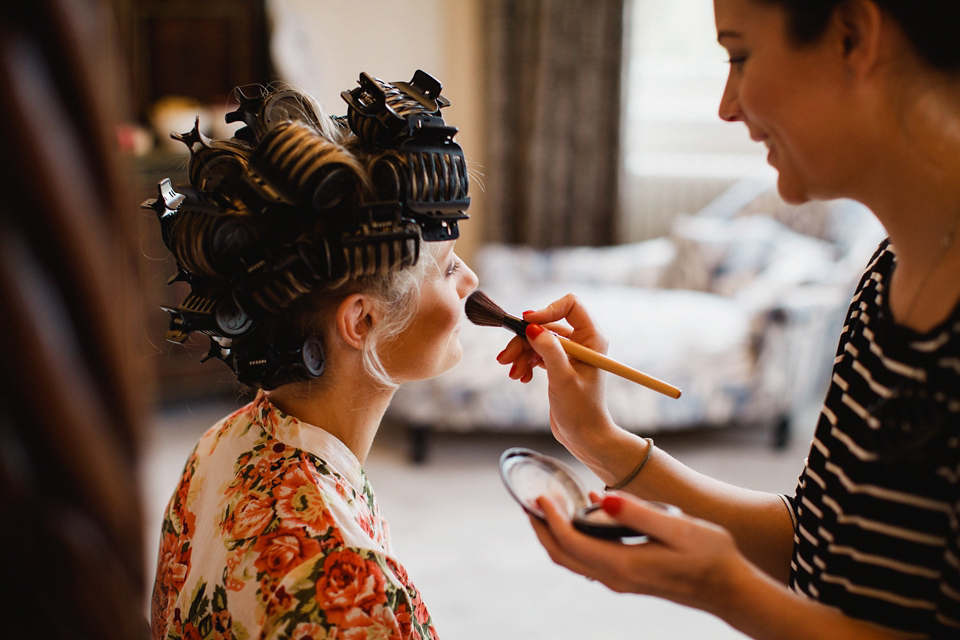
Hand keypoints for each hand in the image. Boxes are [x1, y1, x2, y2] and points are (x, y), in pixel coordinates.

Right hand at [496, 294, 618, 456]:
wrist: (584, 437)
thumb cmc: (581, 410)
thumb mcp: (563, 378)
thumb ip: (548, 350)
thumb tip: (531, 326)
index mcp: (592, 338)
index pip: (570, 305)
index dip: (547, 310)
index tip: (526, 323)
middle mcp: (582, 341)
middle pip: (546, 324)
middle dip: (524, 340)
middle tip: (506, 358)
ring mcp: (569, 353)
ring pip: (537, 339)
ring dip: (521, 354)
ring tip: (513, 373)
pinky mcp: (558, 365)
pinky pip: (536, 353)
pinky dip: (525, 363)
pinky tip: (521, 377)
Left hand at [531, 492, 743, 613]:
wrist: (730, 590)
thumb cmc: (711, 556)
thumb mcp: (679, 528)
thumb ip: (638, 513)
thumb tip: (601, 497)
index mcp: (623, 565)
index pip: (571, 542)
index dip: (551, 518)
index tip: (540, 494)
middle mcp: (616, 578)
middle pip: (563, 555)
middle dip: (541, 529)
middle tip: (528, 501)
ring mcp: (620, 581)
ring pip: (572, 561)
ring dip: (554, 536)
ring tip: (545, 508)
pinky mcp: (627, 578)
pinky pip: (586, 561)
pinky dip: (572, 541)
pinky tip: (578, 518)